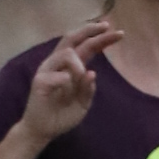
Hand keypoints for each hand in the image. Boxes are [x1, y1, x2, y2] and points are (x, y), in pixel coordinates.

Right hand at [23, 19, 118, 147]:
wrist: (43, 130)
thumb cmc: (62, 115)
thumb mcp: (83, 103)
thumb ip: (88, 89)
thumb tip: (92, 73)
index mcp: (70, 66)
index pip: (85, 46)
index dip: (100, 38)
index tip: (118, 33)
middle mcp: (58, 64)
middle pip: (71, 38)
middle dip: (90, 30)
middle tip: (107, 27)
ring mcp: (47, 70)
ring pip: (66, 54)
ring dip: (79, 64)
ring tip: (81, 78)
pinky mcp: (39, 82)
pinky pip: (57, 76)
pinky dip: (66, 80)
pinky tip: (67, 89)